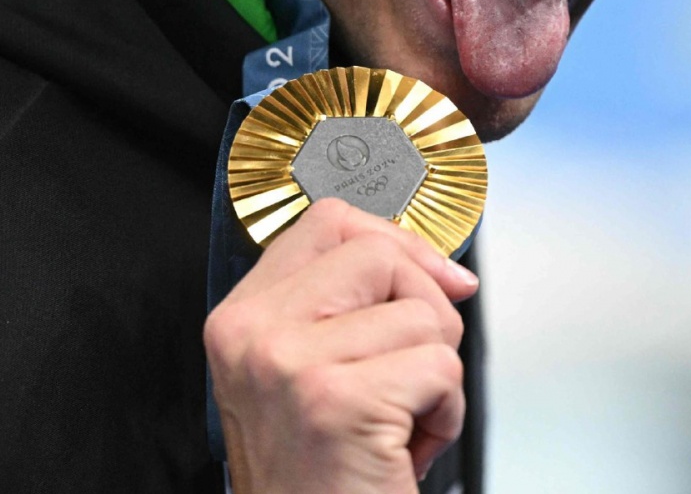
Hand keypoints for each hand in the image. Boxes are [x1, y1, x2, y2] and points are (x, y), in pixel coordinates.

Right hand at [205, 198, 479, 493]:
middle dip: (425, 308)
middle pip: (379, 252)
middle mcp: (253, 333)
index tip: (433, 280)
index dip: (395, 241)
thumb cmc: (321, 475)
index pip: (329, 220)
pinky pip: (439, 367)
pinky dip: (445, 415)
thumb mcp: (312, 376)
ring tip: (399, 424)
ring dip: (437, 376)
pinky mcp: (336, 402)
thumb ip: (352, 308)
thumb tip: (450, 271)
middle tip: (411, 374)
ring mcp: (289, 364)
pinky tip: (406, 450)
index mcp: (240, 318)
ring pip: (421, 313)